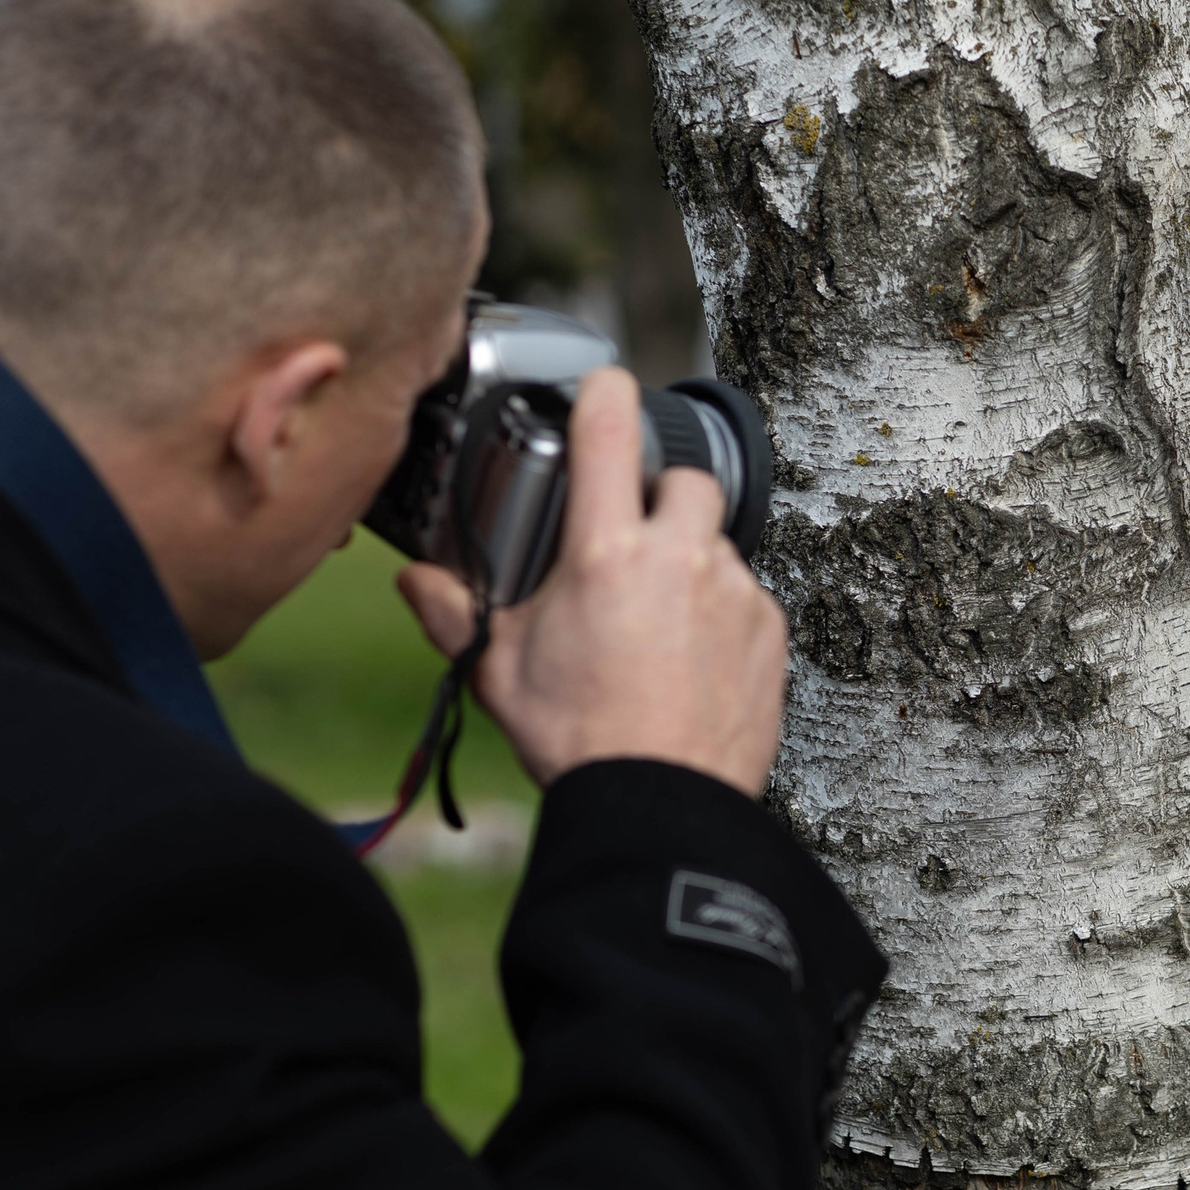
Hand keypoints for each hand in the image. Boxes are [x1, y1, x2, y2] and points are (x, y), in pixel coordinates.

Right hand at [398, 367, 787, 796]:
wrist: (662, 804)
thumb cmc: (582, 741)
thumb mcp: (499, 674)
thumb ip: (458, 615)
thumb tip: (418, 583)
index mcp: (606, 553)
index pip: (607, 432)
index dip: (603, 393)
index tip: (601, 385)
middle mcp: (680, 559)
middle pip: (685, 479)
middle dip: (661, 495)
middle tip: (633, 537)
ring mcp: (735, 592)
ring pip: (719, 544)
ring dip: (692, 563)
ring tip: (657, 621)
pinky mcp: (770, 630)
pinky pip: (748, 597)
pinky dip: (723, 613)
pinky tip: (691, 657)